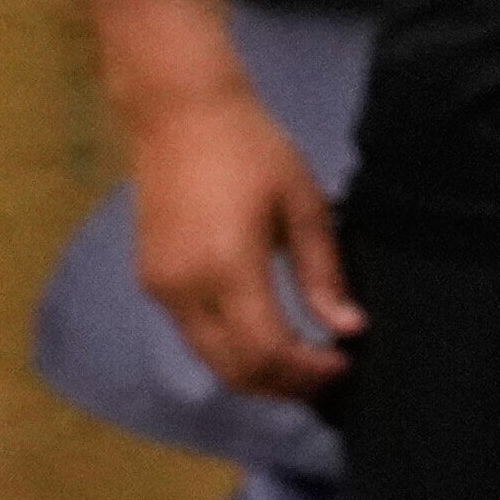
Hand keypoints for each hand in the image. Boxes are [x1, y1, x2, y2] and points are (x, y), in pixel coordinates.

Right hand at [122, 71, 360, 404]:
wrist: (179, 115)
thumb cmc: (252, 151)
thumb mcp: (304, 206)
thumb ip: (323, 273)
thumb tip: (348, 327)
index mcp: (226, 267)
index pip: (267, 350)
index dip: (308, 371)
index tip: (345, 365)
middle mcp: (183, 287)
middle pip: (234, 368)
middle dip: (284, 384)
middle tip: (328, 376)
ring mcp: (159, 286)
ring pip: (210, 358)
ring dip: (257, 373)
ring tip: (305, 363)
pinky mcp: (151, 279)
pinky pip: (193, 334)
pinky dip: (231, 350)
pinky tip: (268, 339)